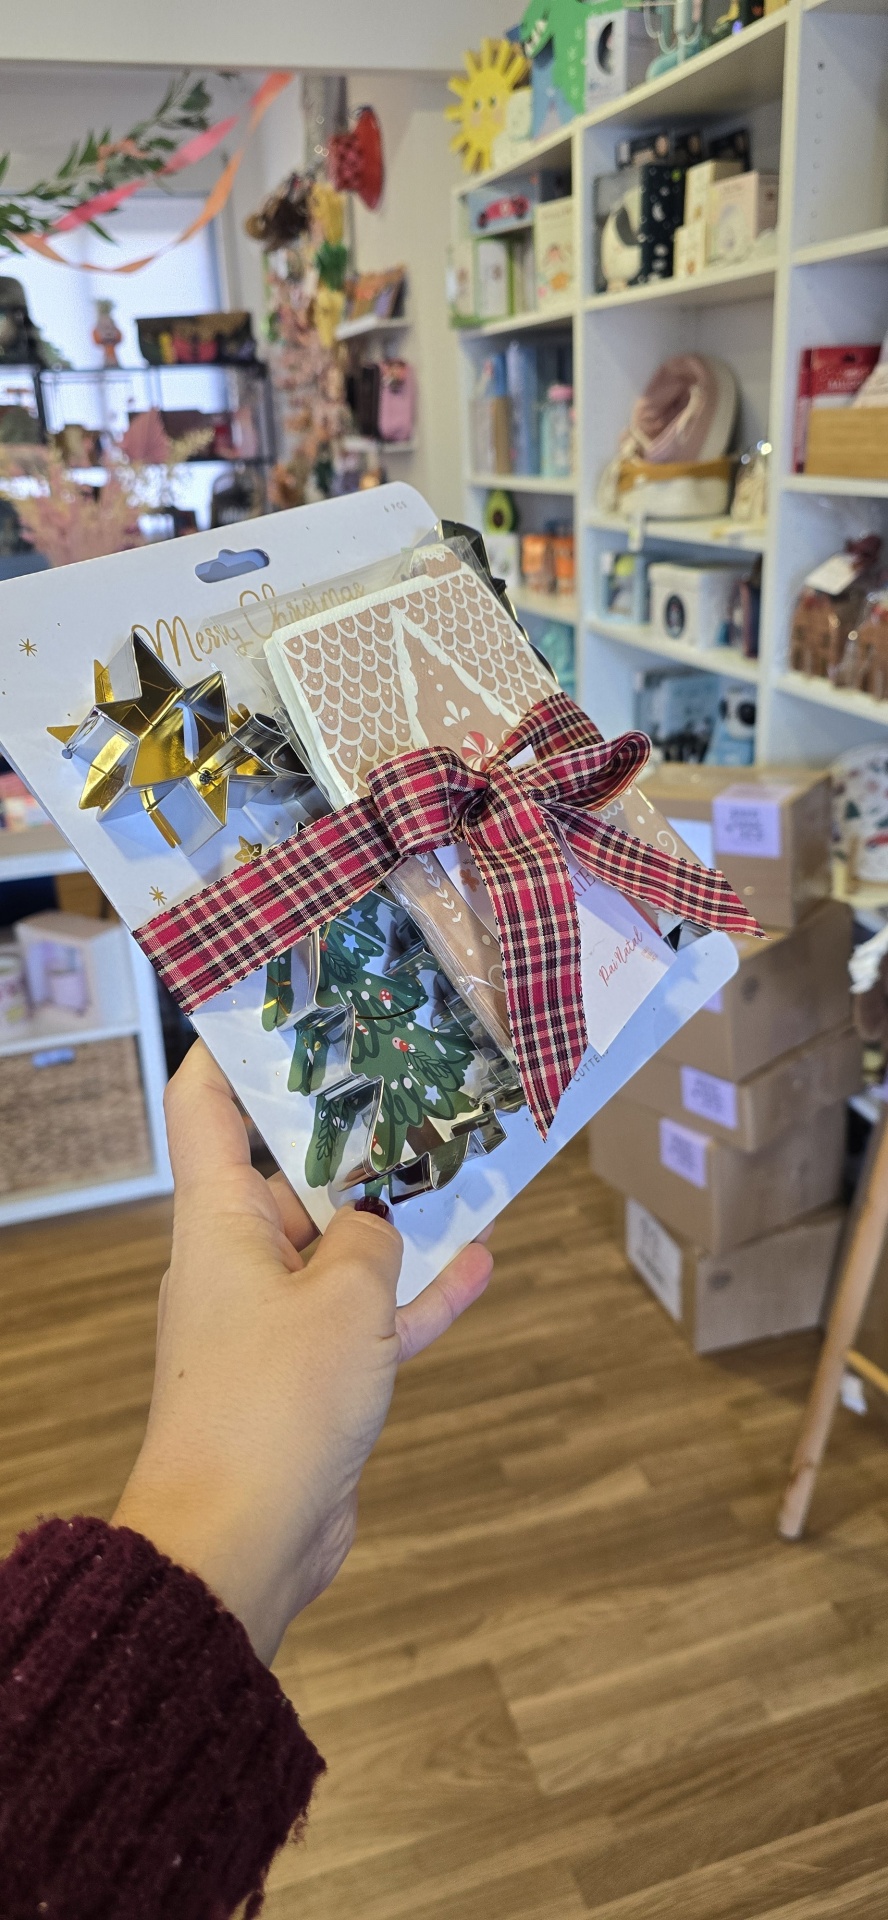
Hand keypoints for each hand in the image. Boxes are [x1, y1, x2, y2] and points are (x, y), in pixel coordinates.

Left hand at [114, 1041, 491, 1662]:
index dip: (232, 1049)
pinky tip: (480, 1263)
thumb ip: (373, 1239)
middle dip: (352, 1133)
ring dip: (398, 1215)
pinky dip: (418, 1295)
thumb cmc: (272, 1405)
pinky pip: (370, 1318)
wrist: (241, 1543)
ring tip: (461, 1160)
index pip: (204, 1108)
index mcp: (216, 1221)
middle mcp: (239, 1260)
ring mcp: (276, 1321)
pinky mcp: (312, 1377)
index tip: (282, 1003)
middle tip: (414, 1078)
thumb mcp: (343, 1297)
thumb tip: (380, 1219)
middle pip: (289, 1173)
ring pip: (342, 1247)